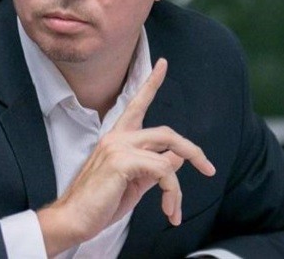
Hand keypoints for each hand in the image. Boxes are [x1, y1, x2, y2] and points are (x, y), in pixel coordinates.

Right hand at [37, 58, 215, 255]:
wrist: (74, 219)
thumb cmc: (100, 203)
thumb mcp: (134, 183)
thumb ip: (154, 168)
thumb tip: (176, 157)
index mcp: (118, 139)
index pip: (137, 104)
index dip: (151, 83)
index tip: (162, 64)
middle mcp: (117, 136)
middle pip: (166, 132)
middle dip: (193, 150)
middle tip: (209, 169)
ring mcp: (118, 146)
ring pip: (168, 152)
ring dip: (178, 186)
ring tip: (175, 209)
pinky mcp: (121, 160)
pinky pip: (162, 169)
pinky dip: (171, 191)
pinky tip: (167, 209)